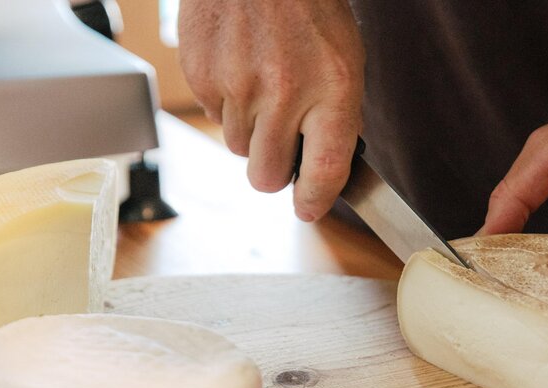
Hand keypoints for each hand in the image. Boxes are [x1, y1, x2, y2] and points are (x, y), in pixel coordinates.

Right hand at [178, 0, 363, 220]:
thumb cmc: (309, 6)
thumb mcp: (345, 57)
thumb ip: (338, 115)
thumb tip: (325, 165)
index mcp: (333, 89)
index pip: (325, 171)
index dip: (315, 200)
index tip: (309, 207)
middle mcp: (284, 92)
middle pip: (267, 177)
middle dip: (275, 172)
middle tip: (282, 147)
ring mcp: (238, 85)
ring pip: (239, 150)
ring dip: (252, 133)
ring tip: (263, 88)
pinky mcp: (202, 76)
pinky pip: (216, 117)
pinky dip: (229, 104)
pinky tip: (241, 68)